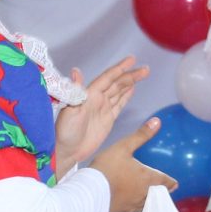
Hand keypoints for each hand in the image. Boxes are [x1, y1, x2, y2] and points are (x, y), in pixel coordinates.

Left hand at [53, 56, 146, 172]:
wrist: (67, 151)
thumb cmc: (65, 132)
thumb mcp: (69, 110)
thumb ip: (75, 90)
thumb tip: (76, 70)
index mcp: (90, 95)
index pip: (108, 78)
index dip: (120, 69)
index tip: (132, 60)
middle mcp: (97, 99)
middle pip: (117, 84)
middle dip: (131, 75)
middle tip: (145, 69)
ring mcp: (102, 109)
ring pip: (119, 92)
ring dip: (130, 83)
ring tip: (142, 74)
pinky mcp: (107, 119)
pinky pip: (119, 104)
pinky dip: (126, 96)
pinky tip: (132, 90)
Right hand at [91, 118, 175, 211]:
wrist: (90, 191)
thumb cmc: (108, 167)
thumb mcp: (124, 147)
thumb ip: (141, 135)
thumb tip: (157, 121)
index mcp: (147, 177)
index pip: (163, 180)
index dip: (170, 182)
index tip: (176, 184)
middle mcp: (143, 193)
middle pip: (157, 194)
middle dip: (163, 192)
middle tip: (167, 191)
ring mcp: (132, 203)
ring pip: (147, 203)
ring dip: (152, 200)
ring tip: (153, 198)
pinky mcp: (122, 210)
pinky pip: (135, 208)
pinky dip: (139, 205)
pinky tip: (135, 204)